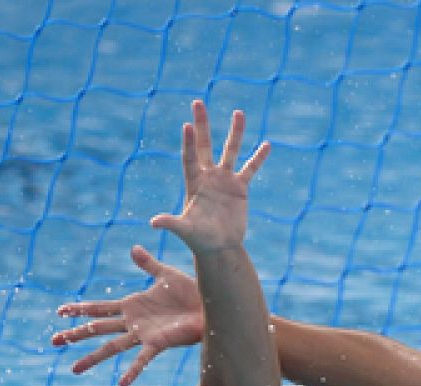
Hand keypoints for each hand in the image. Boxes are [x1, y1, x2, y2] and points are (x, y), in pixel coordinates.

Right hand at [52, 245, 206, 385]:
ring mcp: (143, 335)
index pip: (99, 308)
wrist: (212, 305)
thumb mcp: (166, 275)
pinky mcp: (158, 343)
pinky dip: (132, 371)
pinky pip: (142, 359)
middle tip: (54, 341)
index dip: (80, 309)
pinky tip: (121, 384)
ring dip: (93, 358)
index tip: (60, 311)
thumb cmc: (192, 293)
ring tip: (74, 370)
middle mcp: (133, 323)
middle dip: (75, 334)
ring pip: (112, 347)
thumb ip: (148, 264)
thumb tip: (134, 248)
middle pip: (98, 328)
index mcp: (132, 306)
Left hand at [154, 100, 270, 255]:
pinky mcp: (240, 188)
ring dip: (235, 132)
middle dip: (202, 124)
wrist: (219, 246)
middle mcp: (208, 176)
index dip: (189, 142)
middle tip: (198, 102)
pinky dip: (258, 158)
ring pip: (230, 151)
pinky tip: (266, 144)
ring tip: (239, 112)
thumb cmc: (200, 239)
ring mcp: (225, 180)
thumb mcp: (185, 230)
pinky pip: (251, 169)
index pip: (189, 157)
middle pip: (204, 144)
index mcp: (193, 182)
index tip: (188, 125)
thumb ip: (172, 223)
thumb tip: (154, 222)